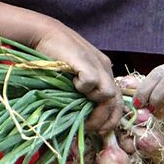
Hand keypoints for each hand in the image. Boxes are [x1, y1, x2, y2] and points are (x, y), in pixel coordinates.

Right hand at [0, 1, 121, 133]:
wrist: (45, 33)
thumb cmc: (54, 55)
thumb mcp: (73, 75)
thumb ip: (82, 89)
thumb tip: (81, 115)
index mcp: (104, 71)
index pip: (118, 100)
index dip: (112, 118)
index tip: (100, 130)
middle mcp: (104, 68)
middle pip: (116, 101)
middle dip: (105, 119)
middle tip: (91, 128)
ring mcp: (96, 65)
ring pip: (109, 94)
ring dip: (95, 105)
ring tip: (81, 109)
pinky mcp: (85, 62)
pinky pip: (92, 81)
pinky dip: (85, 87)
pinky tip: (73, 84)